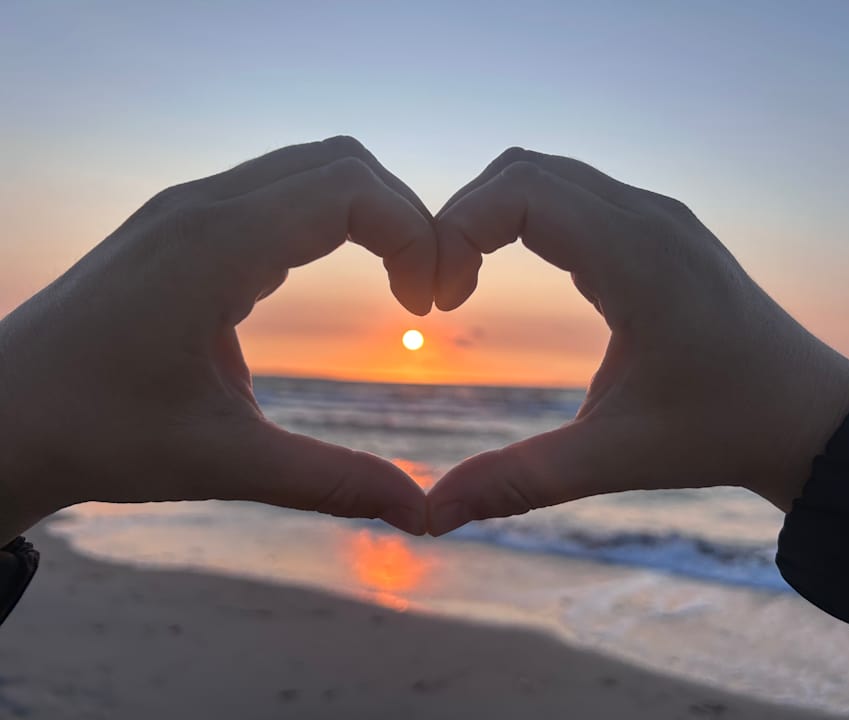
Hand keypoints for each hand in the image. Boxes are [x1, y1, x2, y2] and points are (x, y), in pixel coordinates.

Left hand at [0, 137, 433, 541]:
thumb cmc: (96, 435)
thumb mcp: (225, 461)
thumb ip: (331, 480)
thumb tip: (421, 511)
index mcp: (217, 245)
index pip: (352, 190)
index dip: (415, 234)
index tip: (428, 305)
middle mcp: (201, 206)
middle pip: (341, 162)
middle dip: (403, 216)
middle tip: (421, 292)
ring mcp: (185, 208)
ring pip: (308, 167)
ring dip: (367, 213)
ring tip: (393, 282)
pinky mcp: (178, 224)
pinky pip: (273, 190)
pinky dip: (326, 218)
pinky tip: (327, 275)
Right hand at [427, 148, 848, 535]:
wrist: (809, 416)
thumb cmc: (723, 431)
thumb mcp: (616, 456)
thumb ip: (520, 480)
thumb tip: (433, 515)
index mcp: (638, 256)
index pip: (519, 191)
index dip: (455, 230)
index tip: (439, 301)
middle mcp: (648, 217)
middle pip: (522, 169)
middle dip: (461, 218)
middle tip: (441, 292)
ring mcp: (657, 217)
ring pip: (546, 176)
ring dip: (491, 215)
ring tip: (464, 283)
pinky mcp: (660, 229)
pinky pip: (574, 195)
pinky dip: (525, 219)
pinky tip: (512, 273)